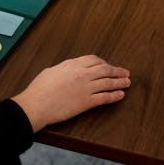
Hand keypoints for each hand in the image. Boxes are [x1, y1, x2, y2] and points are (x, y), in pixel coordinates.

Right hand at [11, 55, 130, 131]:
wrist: (36, 105)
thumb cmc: (39, 89)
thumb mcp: (51, 71)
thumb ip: (63, 69)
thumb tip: (68, 70)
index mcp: (72, 65)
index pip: (93, 59)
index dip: (104, 62)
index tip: (108, 65)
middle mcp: (81, 74)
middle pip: (105, 69)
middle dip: (117, 70)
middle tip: (125, 72)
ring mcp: (85, 88)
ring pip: (108, 82)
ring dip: (119, 82)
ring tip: (127, 82)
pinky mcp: (86, 102)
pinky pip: (105, 97)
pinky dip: (114, 95)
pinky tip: (120, 95)